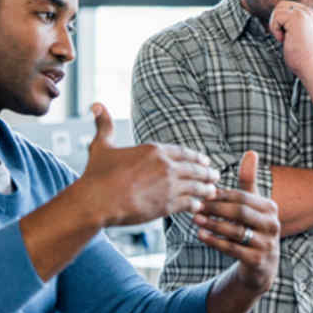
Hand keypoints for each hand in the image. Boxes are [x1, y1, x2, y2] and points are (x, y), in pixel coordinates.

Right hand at [80, 103, 219, 226]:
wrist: (96, 201)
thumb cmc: (97, 175)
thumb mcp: (101, 146)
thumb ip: (104, 125)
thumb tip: (97, 105)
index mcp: (154, 150)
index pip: (183, 152)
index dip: (196, 157)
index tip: (205, 160)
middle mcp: (165, 166)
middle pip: (195, 168)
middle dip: (207, 172)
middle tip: (215, 175)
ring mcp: (169, 186)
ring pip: (196, 187)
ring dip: (206, 189)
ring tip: (212, 192)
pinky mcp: (167, 205)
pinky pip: (189, 204)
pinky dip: (196, 205)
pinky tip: (198, 206)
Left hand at [192, 151, 279, 293]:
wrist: (260, 266)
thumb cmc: (252, 229)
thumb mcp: (252, 205)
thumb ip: (248, 181)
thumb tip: (251, 152)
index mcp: (270, 208)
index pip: (242, 197)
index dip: (221, 195)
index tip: (202, 192)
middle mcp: (272, 225)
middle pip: (240, 212)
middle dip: (216, 208)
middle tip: (196, 205)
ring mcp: (267, 244)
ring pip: (236, 231)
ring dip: (213, 225)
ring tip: (195, 219)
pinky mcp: (257, 261)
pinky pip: (233, 249)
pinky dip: (215, 242)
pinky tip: (201, 235)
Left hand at [268, 0, 312, 78]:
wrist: (312, 67)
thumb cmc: (303, 58)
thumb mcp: (297, 37)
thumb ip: (291, 25)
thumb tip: (275, 16)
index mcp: (312, 16)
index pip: (288, 8)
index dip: (282, 22)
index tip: (290, 38)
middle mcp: (310, 12)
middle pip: (281, 5)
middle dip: (277, 21)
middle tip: (285, 38)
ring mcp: (305, 13)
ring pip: (278, 9)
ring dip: (276, 26)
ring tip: (286, 39)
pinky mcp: (298, 17)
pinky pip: (276, 17)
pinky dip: (276, 30)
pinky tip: (286, 40)